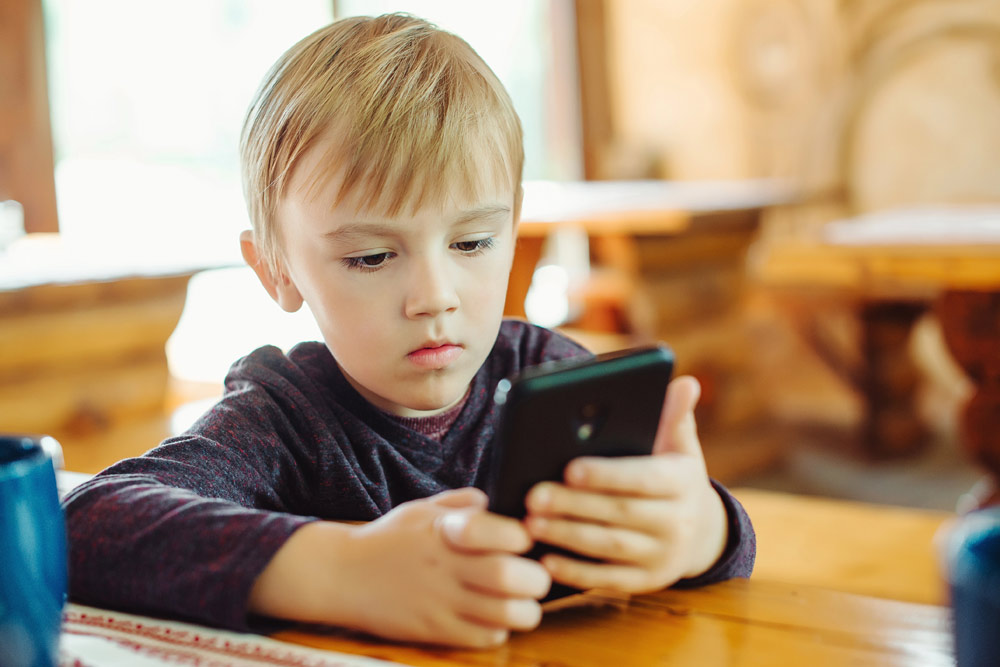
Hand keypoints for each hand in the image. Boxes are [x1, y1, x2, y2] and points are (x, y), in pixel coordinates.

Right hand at [250, 487, 550, 647]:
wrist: (341, 575)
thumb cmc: (387, 538)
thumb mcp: (421, 509)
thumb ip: (460, 503)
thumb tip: (492, 502)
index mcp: (449, 532)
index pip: (507, 534)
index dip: (525, 538)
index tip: (522, 540)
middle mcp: (448, 566)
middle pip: (513, 577)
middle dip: (536, 578)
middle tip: (535, 577)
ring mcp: (442, 601)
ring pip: (507, 614)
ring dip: (525, 610)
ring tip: (521, 603)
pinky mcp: (434, 630)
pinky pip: (484, 638)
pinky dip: (498, 630)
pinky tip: (492, 618)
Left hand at [523, 375, 727, 593]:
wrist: (701, 533)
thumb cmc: (673, 478)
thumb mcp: (679, 448)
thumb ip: (674, 416)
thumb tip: (686, 382)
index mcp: (682, 484)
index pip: (645, 478)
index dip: (607, 474)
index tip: (569, 468)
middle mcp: (678, 522)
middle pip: (621, 514)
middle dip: (574, 505)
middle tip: (533, 495)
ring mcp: (663, 557)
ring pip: (610, 548)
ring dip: (568, 536)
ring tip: (529, 522)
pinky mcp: (646, 582)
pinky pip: (608, 580)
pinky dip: (576, 572)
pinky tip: (545, 559)